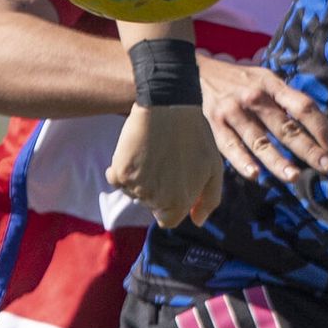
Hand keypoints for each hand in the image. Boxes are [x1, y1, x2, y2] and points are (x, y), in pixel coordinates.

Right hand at [106, 103, 222, 228]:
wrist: (169, 105)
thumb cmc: (195, 135)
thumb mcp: (213, 168)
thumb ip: (209, 200)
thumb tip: (198, 221)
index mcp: (180, 202)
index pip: (168, 219)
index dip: (170, 203)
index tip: (171, 181)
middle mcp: (157, 199)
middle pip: (149, 205)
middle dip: (155, 189)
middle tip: (163, 160)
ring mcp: (137, 186)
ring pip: (132, 192)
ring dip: (137, 178)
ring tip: (150, 152)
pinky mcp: (121, 172)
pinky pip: (115, 179)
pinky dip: (120, 168)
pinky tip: (133, 150)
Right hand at [197, 55, 327, 186]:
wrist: (197, 70)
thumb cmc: (240, 80)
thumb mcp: (265, 79)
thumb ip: (286, 100)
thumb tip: (317, 125)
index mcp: (272, 85)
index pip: (302, 106)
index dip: (321, 126)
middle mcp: (255, 97)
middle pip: (286, 126)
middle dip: (309, 148)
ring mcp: (234, 111)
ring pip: (260, 140)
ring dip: (277, 160)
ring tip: (294, 176)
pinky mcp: (215, 124)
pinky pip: (230, 146)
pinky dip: (242, 161)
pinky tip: (255, 175)